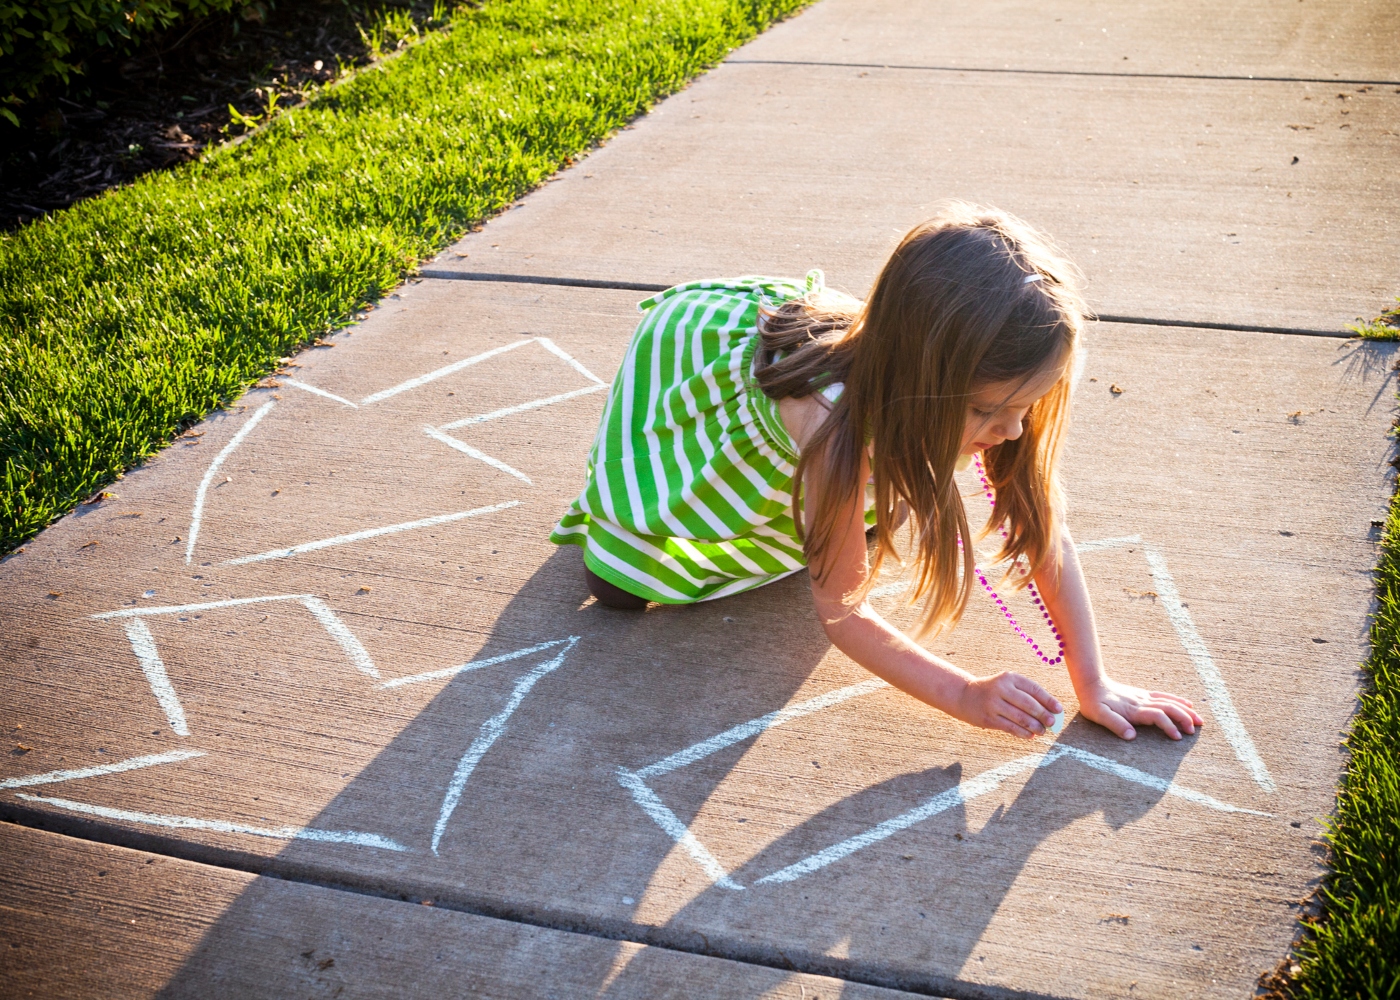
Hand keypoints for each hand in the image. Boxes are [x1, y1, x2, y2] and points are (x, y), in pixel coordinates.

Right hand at [956, 671, 1061, 738]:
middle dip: (1043, 715)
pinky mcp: (988, 718)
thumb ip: (1026, 695)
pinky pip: (1010, 727)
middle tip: (1052, 723)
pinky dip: (1023, 733)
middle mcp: (1001, 689)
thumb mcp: (1007, 685)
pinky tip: (1030, 735)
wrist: (964, 696)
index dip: (1048, 700)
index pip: (1033, 689)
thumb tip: (1050, 712)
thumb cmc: (993, 691)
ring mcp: (993, 704)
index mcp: (1009, 677)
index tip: (1059, 710)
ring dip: (1035, 726)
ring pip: (1020, 717)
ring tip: (1043, 731)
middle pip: (1028, 704)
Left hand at [1077, 677, 1203, 740]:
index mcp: (1134, 710)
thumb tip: (1132, 736)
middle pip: (1169, 708)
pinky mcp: (1143, 694)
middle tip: (1194, 731)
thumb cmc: (1093, 703)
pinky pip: (1164, 696)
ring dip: (1186, 710)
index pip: (1158, 716)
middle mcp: (1142, 702)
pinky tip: (1188, 704)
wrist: (1092, 684)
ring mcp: (1144, 697)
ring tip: (1200, 720)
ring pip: (1170, 702)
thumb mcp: (1099, 715)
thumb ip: (1115, 725)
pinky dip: (1178, 700)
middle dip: (1184, 719)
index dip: (1170, 726)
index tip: (1178, 737)